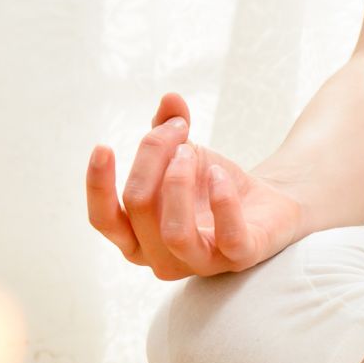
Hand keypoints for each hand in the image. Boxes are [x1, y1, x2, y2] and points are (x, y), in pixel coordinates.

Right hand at [86, 92, 307, 280]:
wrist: (265, 203)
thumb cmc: (212, 184)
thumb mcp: (184, 152)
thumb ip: (168, 128)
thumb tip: (170, 98)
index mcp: (136, 237)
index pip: (103, 220)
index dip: (98, 185)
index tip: (104, 146)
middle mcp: (161, 259)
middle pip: (138, 205)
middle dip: (154, 156)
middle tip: (179, 131)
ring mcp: (200, 264)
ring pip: (174, 231)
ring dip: (179, 180)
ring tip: (192, 151)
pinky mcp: (239, 259)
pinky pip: (228, 236)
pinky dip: (222, 199)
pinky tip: (220, 175)